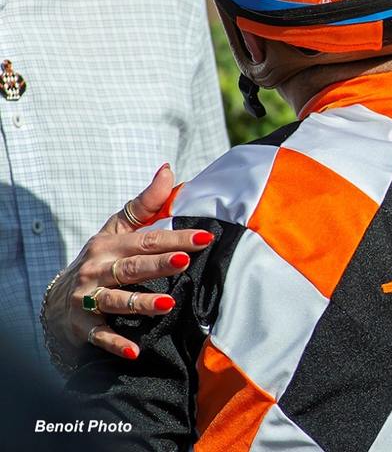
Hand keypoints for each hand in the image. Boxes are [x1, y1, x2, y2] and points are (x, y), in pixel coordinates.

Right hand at [42, 164, 212, 363]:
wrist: (57, 301)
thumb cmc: (101, 259)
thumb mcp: (117, 230)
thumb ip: (146, 203)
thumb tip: (168, 169)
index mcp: (110, 244)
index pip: (147, 239)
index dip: (176, 237)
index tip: (205, 237)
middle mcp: (98, 269)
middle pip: (133, 266)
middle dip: (159, 264)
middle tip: (185, 261)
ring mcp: (87, 298)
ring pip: (117, 299)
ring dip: (142, 302)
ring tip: (168, 303)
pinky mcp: (82, 327)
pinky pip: (100, 336)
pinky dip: (116, 342)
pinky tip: (135, 350)